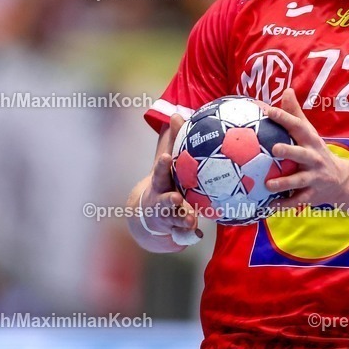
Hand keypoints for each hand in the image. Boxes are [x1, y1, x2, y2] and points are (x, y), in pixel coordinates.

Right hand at [139, 114, 203, 243]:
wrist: (150, 218)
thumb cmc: (165, 182)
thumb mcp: (167, 164)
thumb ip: (173, 142)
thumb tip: (177, 113)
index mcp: (161, 183)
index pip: (161, 173)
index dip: (163, 167)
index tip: (167, 159)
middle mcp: (160, 201)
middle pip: (163, 201)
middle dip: (168, 200)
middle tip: (175, 198)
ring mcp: (167, 218)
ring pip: (175, 220)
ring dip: (183, 220)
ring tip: (191, 221)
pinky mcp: (174, 232)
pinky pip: (185, 235)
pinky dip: (190, 235)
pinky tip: (198, 234)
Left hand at [262, 88, 348, 210]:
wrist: (343, 181)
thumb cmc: (317, 152)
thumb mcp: (310, 133)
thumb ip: (296, 114)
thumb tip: (286, 90)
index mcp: (310, 141)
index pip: (298, 127)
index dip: (284, 118)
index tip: (269, 110)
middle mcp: (313, 158)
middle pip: (302, 154)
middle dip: (289, 151)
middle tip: (274, 148)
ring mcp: (314, 177)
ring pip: (299, 180)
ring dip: (284, 183)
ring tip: (268, 185)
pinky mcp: (312, 194)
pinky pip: (297, 201)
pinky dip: (284, 205)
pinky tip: (269, 207)